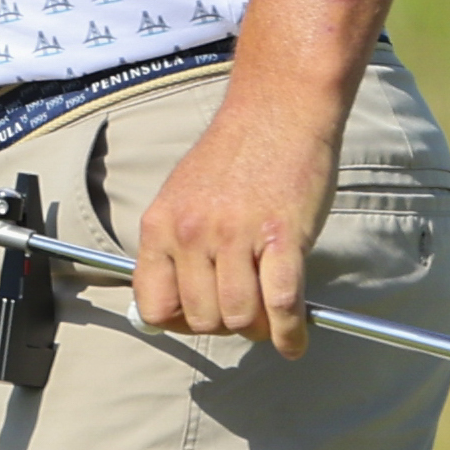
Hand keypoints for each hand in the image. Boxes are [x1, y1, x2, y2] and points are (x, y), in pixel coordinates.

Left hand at [131, 78, 345, 353]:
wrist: (279, 109)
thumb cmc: (236, 153)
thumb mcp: (184, 195)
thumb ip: (176, 245)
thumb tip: (175, 301)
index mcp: (161, 225)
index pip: (153, 305)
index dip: (178, 324)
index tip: (198, 321)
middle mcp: (192, 234)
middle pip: (202, 318)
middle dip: (226, 326)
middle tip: (246, 313)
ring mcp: (236, 236)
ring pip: (240, 317)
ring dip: (258, 329)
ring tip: (271, 319)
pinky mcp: (282, 237)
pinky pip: (281, 304)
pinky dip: (290, 333)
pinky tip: (295, 340)